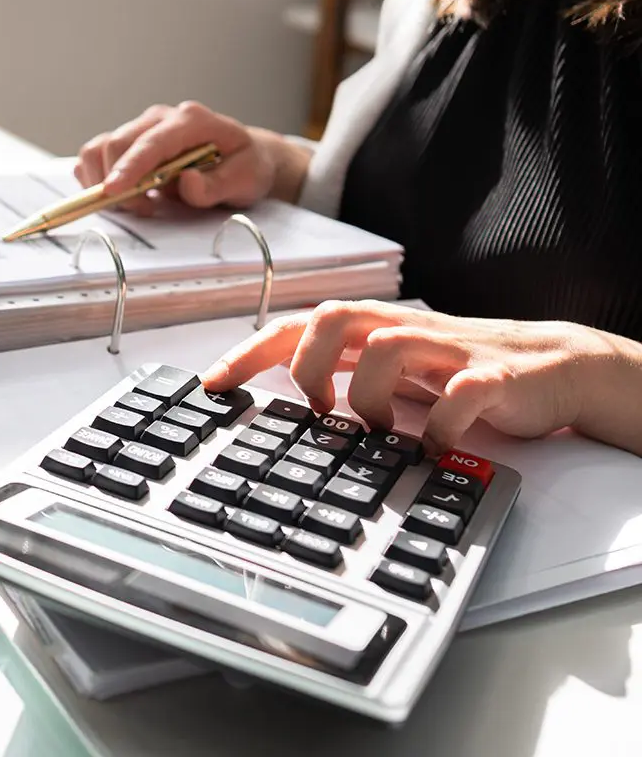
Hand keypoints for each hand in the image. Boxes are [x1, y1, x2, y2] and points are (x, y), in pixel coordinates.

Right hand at [74, 101, 308, 214]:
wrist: (245, 157)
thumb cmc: (246, 166)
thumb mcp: (245, 179)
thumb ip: (217, 185)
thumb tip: (187, 183)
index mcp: (191, 121)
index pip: (151, 143)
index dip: (129, 167)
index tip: (112, 191)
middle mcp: (162, 118)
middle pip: (117, 143)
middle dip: (118, 183)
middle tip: (144, 209)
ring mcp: (144, 128)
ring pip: (101, 148)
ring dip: (105, 181)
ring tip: (138, 203)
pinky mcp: (133, 142)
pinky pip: (98, 155)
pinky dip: (99, 177)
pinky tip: (125, 193)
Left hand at [200, 300, 606, 455]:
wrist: (552, 367)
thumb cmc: (459, 373)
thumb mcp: (393, 373)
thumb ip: (346, 376)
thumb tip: (287, 404)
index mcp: (375, 331)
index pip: (300, 326)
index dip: (251, 350)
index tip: (212, 383)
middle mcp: (404, 332)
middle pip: (334, 317)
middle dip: (307, 365)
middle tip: (316, 408)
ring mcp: (448, 351)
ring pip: (387, 346)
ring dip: (368, 397)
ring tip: (375, 431)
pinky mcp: (494, 378)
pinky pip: (461, 394)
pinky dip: (439, 426)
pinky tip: (434, 447)